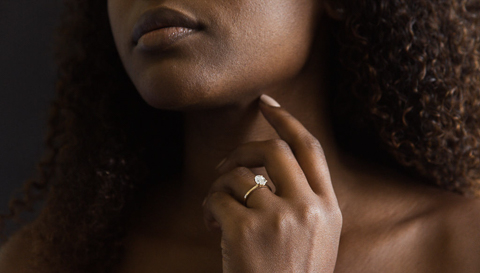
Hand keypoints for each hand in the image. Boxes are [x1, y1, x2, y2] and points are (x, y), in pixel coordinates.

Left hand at [203, 94, 341, 272]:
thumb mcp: (317, 239)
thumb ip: (305, 201)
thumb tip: (267, 168)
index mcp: (328, 208)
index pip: (309, 148)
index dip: (287, 120)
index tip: (266, 103)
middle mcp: (307, 208)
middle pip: (273, 149)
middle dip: (244, 148)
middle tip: (226, 163)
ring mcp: (277, 219)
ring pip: (238, 175)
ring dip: (220, 185)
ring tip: (216, 207)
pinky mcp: (244, 232)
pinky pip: (217, 197)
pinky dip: (208, 205)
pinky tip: (211, 224)